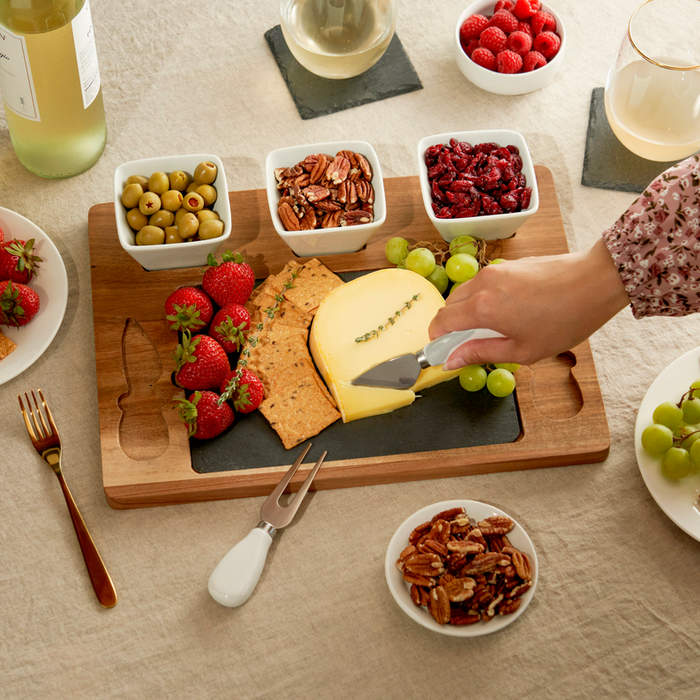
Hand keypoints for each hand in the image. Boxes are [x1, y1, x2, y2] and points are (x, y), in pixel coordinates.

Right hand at [429, 238, 630, 367]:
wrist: (596, 283)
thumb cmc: (564, 320)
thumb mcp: (522, 350)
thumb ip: (480, 353)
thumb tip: (451, 360)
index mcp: (482, 308)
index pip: (440, 321)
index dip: (437, 339)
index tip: (445, 351)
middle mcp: (483, 284)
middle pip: (449, 305)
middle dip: (453, 326)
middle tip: (473, 344)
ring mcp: (496, 270)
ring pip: (466, 292)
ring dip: (469, 311)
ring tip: (496, 328)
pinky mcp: (509, 264)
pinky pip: (484, 283)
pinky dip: (485, 298)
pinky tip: (511, 311)